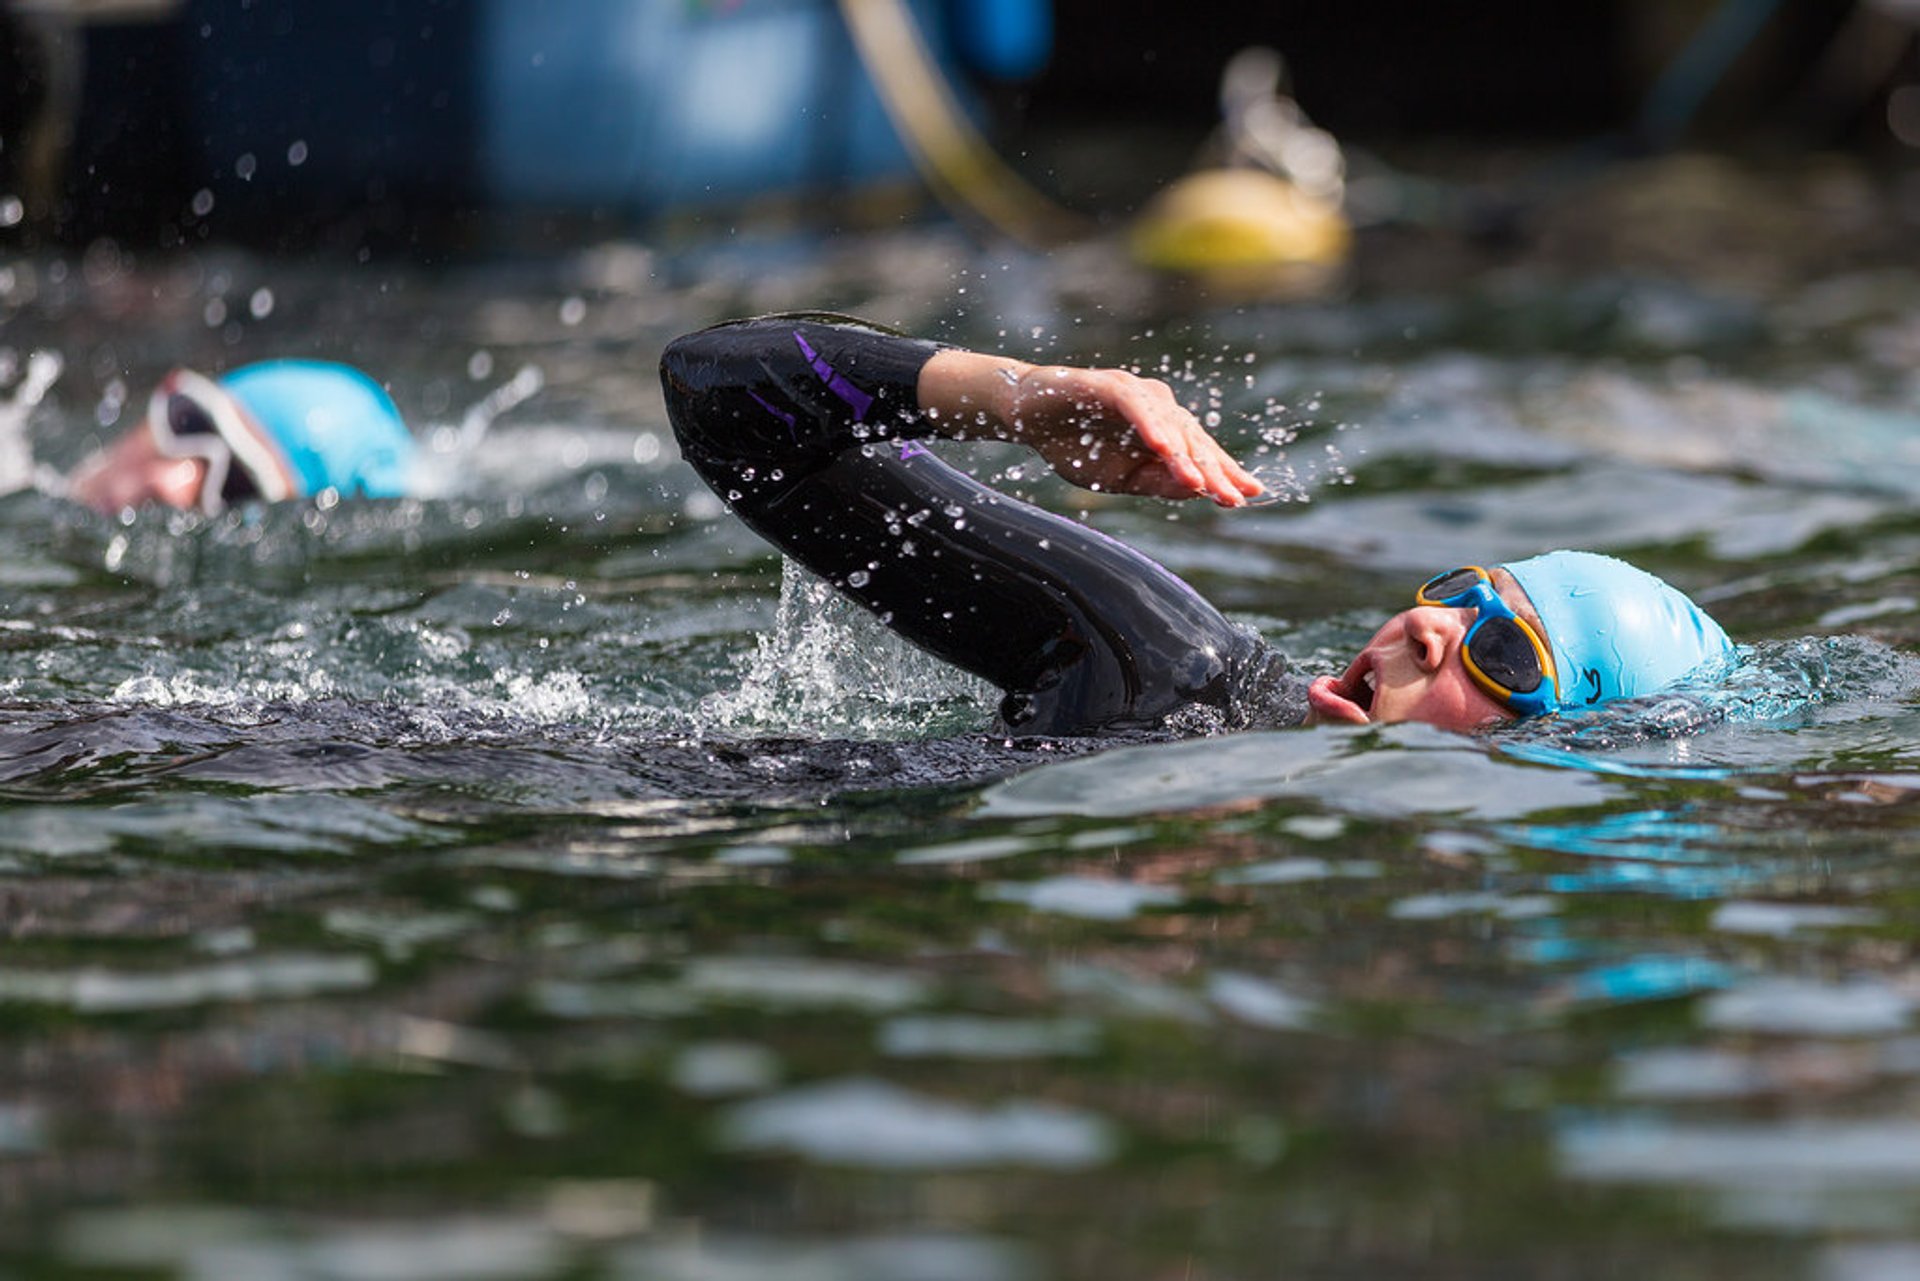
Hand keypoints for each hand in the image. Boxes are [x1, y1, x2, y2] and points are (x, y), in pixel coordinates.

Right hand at [1004, 365, 1262, 505]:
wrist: (1028, 417)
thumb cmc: (1074, 445)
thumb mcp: (1119, 478)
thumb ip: (1157, 482)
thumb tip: (1197, 490)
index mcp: (1164, 431)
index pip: (1201, 453)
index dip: (1225, 473)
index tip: (1250, 496)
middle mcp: (1158, 408)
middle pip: (1193, 440)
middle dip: (1214, 471)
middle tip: (1233, 497)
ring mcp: (1136, 394)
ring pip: (1170, 424)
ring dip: (1185, 455)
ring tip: (1200, 483)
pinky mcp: (1108, 385)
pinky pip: (1135, 406)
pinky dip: (1150, 425)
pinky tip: (1163, 447)